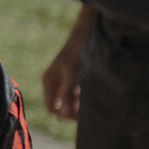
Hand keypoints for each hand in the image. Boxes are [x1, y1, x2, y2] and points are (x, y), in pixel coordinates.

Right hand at [44, 5, 94, 121]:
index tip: (81, 115)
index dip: (65, 114)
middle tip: (92, 111)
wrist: (89, 33)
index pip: (52, 108)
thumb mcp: (72, 71)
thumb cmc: (78, 50)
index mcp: (49, 82)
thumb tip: (64, 114)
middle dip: (75, 111)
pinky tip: (98, 96)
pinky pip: (80, 96)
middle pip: (63, 107)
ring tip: (97, 103)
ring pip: (72, 103)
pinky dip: (87, 99)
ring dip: (83, 106)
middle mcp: (56, 84)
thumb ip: (68, 93)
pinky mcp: (78, 80)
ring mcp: (67, 82)